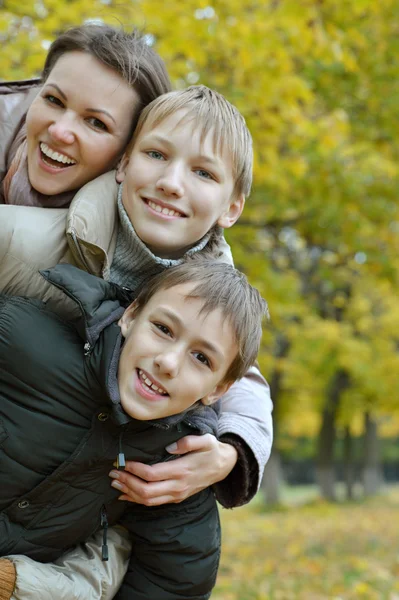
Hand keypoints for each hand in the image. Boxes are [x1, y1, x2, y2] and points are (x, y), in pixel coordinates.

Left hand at [109, 434, 237, 505]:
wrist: (225, 467)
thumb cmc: (212, 450)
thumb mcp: (206, 440)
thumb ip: (189, 442)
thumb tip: (170, 447)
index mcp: (182, 471)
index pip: (152, 474)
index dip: (135, 469)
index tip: (123, 461)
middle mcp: (177, 486)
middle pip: (146, 491)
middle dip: (126, 482)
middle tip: (112, 473)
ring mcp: (176, 494)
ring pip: (148, 500)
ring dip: (129, 493)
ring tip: (114, 483)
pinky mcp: (176, 498)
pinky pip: (153, 503)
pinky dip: (137, 500)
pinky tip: (125, 495)